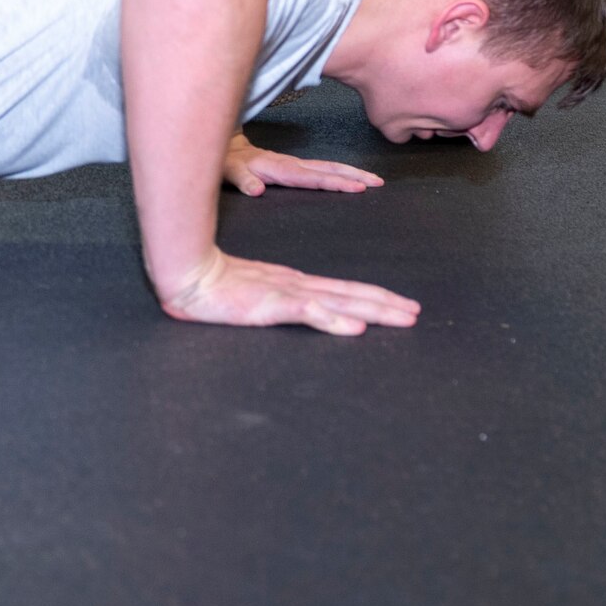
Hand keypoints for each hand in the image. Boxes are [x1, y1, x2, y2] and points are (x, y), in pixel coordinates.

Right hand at [156, 248, 420, 335]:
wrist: (187, 277)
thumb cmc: (216, 288)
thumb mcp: (258, 295)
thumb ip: (285, 302)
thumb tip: (314, 309)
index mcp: (296, 285)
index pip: (345, 291)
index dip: (377, 298)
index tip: (404, 306)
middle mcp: (298, 287)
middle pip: (351, 295)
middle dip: (387, 305)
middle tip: (417, 314)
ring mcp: (285, 294)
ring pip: (339, 302)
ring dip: (373, 310)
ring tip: (402, 318)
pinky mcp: (270, 304)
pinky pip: (307, 313)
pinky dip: (334, 319)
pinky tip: (354, 328)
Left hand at [223, 133, 382, 196]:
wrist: (223, 148)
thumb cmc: (226, 162)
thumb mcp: (229, 172)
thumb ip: (243, 181)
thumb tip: (256, 190)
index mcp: (278, 169)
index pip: (312, 178)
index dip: (335, 183)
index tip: (357, 187)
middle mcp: (289, 164)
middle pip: (327, 169)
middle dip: (354, 175)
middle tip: (378, 183)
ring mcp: (292, 163)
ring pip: (327, 166)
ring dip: (352, 172)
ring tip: (375, 180)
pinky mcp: (292, 165)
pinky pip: (321, 168)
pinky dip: (340, 172)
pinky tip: (352, 178)